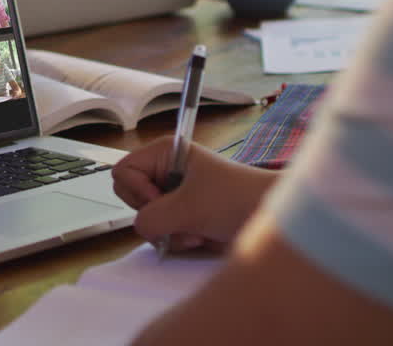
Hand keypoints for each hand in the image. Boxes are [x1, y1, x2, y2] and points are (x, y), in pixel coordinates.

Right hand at [112, 136, 277, 251]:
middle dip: (153, 214)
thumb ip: (152, 217)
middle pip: (130, 195)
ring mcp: (173, 194)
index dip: (137, 190)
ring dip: (169, 231)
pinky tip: (199, 236)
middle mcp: (165, 171)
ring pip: (146, 218)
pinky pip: (160, 231)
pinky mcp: (182, 214)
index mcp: (165, 153)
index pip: (123, 171)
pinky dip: (177, 239)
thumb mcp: (189, 207)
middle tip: (178, 216)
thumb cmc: (238, 199)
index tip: (162, 199)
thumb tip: (140, 227)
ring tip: (196, 230)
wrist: (268, 217)